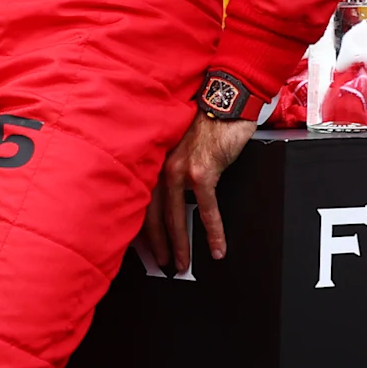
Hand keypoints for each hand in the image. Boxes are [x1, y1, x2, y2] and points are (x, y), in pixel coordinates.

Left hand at [143, 113, 256, 274]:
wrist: (226, 102)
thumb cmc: (206, 123)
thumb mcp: (179, 145)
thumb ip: (171, 167)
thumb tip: (172, 197)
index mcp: (153, 161)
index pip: (140, 201)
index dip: (141, 228)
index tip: (142, 248)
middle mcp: (160, 166)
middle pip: (153, 215)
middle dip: (157, 245)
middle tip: (162, 265)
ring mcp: (179, 169)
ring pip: (175, 216)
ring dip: (180, 244)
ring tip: (182, 264)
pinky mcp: (202, 171)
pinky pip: (206, 209)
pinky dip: (213, 231)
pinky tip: (217, 247)